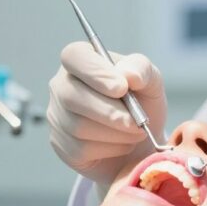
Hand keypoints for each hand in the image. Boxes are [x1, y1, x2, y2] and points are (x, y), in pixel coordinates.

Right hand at [47, 42, 166, 186]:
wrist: (140, 138)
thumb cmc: (141, 102)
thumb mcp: (150, 80)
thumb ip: (142, 69)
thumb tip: (128, 74)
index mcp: (80, 59)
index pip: (74, 56)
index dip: (95, 72)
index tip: (121, 88)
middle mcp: (62, 85)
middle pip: (72, 96)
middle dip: (110, 112)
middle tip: (137, 122)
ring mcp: (57, 115)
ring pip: (78, 126)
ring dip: (115, 133)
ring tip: (136, 131)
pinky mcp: (60, 144)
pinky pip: (79, 149)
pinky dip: (109, 149)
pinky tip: (121, 144)